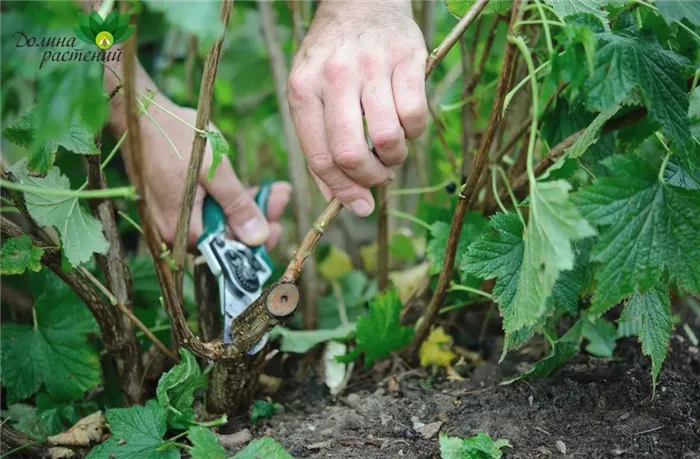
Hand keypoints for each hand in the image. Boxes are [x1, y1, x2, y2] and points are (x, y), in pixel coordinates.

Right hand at [127, 97, 290, 248]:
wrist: (143, 114)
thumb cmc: (177, 138)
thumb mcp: (215, 171)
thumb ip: (237, 207)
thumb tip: (258, 239)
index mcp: (182, 230)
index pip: (227, 249)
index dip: (257, 240)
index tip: (280, 226)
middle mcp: (174, 231)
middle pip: (225, 235)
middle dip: (257, 218)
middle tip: (281, 196)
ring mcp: (172, 217)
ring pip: (219, 221)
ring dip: (247, 207)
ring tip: (275, 189)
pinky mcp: (174, 204)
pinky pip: (207, 209)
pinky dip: (229, 200)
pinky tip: (250, 187)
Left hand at [288, 0, 427, 215]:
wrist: (361, 1)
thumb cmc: (333, 58)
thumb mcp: (311, 93)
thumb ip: (318, 144)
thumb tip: (338, 199)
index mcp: (303, 89)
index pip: (320, 156)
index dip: (343, 191)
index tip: (361, 206)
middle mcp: (334, 75)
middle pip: (351, 153)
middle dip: (370, 179)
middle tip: (379, 177)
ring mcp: (371, 65)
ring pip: (387, 138)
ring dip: (395, 157)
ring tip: (392, 150)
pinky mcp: (407, 57)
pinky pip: (415, 116)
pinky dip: (415, 133)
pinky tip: (407, 125)